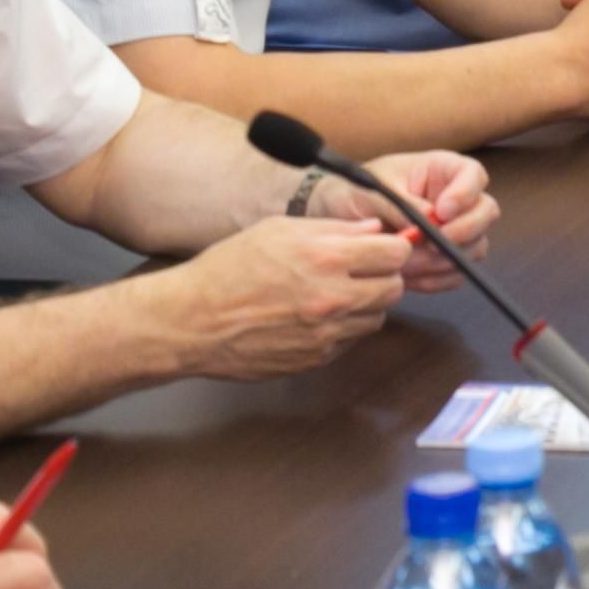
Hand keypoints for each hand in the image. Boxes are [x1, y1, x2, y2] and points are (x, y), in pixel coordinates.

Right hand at [167, 214, 411, 377]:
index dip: (391, 248)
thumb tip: (374, 229)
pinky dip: (343, 330)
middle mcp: (332, 298)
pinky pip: (350, 342)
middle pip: (394, 289)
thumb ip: (335, 228)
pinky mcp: (314, 360)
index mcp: (326, 258)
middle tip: (361, 272)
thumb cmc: (228, 269)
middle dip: (383, 277)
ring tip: (335, 295)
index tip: (381, 249)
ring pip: (376, 318)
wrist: (192, 321)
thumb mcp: (280, 230)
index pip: (396, 254)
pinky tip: (317, 318)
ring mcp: (325, 334)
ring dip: (366, 306)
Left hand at [329, 149, 497, 286]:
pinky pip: (456, 274)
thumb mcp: (373, 189)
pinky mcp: (443, 259)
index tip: (442, 212)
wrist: (336, 217)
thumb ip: (400, 202)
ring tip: (407, 264)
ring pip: (476, 246)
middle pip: (486, 212)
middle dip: (464, 231)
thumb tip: (428, 218)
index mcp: (442, 171)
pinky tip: (410, 278)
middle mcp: (455, 199)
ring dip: (444, 261)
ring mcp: (453, 230)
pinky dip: (437, 280)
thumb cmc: (355, 191)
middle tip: (432, 244)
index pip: (473, 175)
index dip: (465, 194)